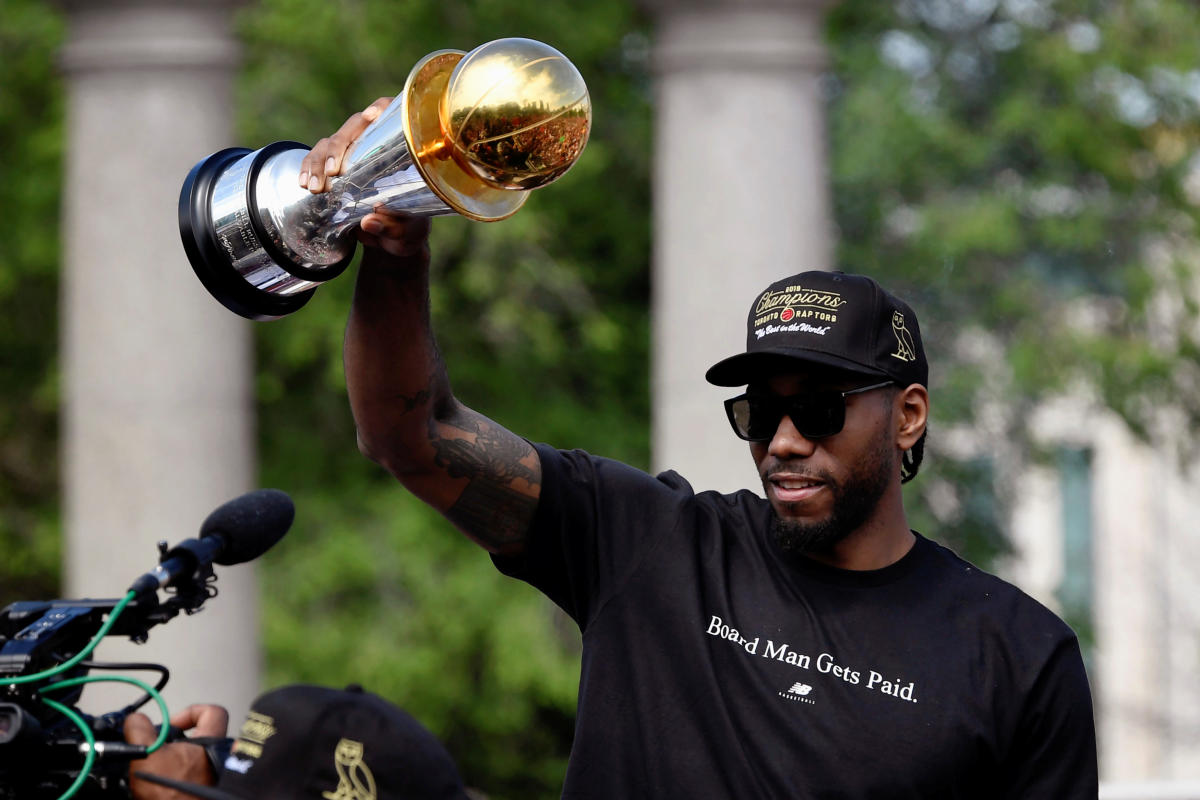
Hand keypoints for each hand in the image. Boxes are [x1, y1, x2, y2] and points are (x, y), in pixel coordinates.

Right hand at [125, 704, 228, 799]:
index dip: (191, 712)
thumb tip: (135, 720)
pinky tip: (161, 784)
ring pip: (195, 759)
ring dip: (175, 762)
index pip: (213, 712)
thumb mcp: (148, 755)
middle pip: (201, 737)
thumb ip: (141, 732)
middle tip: (158, 750)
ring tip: (157, 770)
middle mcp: (219, 759)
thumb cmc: (172, 794)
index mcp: (212, 743)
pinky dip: (177, 778)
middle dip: (177, 742)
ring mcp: (214, 776)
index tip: (171, 725)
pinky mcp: (204, 791)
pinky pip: (192, 777)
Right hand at [300, 97, 431, 260]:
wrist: (393, 241)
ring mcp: (352, 154)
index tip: (372, 116)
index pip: (393, 115)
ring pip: (330, 142)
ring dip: (319, 161)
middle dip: (339, 146)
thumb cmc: (407, 229)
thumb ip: (392, 228)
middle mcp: (375, 145)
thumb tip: (368, 222)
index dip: (382, 107)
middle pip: (355, 126)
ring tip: (315, 187)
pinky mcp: (335, 168)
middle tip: (333, 172)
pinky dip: (308, 168)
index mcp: (402, 152)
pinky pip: (316, 159)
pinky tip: (304, 183)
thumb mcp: (406, 233)